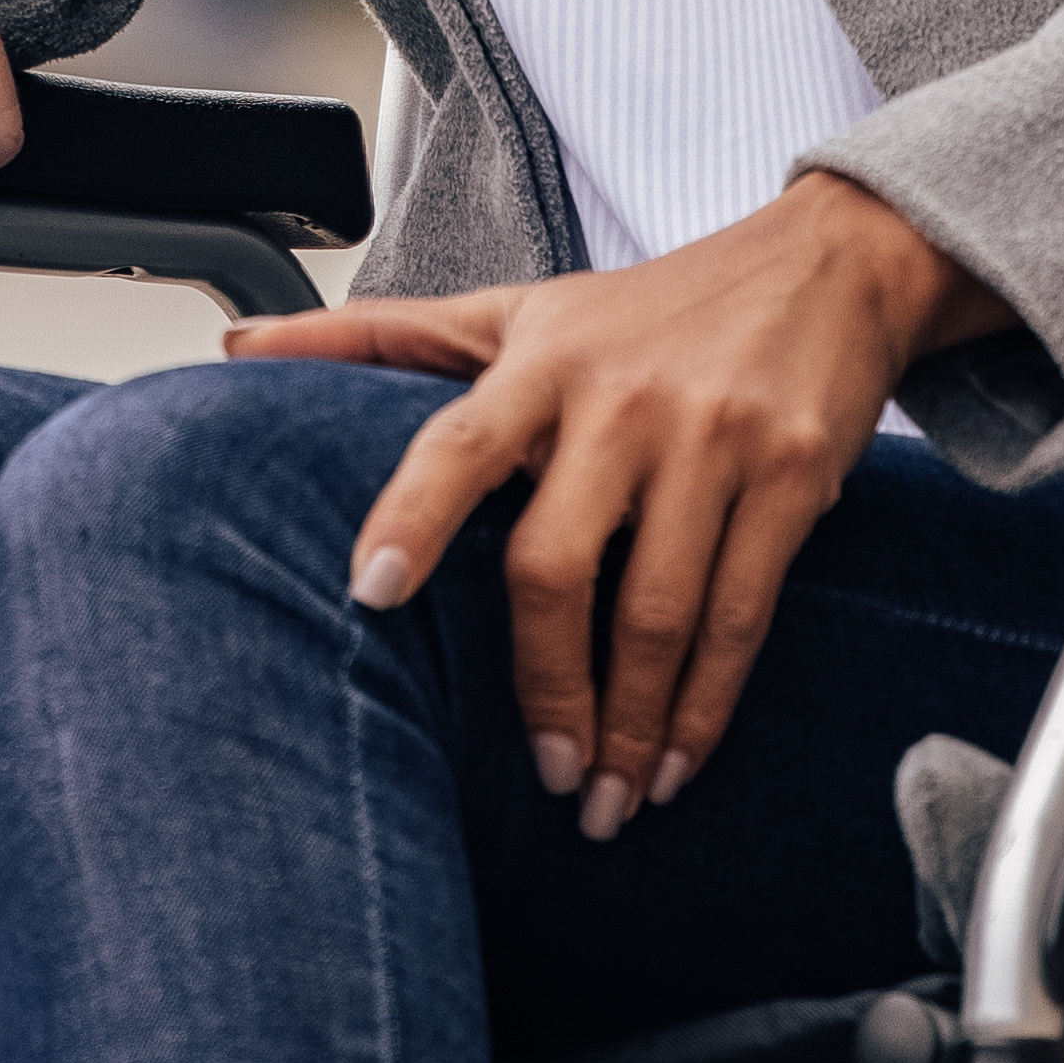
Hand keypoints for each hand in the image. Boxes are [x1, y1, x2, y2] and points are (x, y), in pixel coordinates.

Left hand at [232, 173, 991, 836]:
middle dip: (546, 688)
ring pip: (656, 610)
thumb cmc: (650, 308)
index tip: (371, 593)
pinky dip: (704, 705)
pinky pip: (740, 614)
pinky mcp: (791, 476)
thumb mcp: (518, 308)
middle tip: (545, 776)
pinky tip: (674, 760)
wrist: (827, 264)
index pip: (458, 443)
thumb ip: (384, 337)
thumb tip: (237, 345)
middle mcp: (620, 400)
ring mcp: (711, 439)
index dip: (411, 514)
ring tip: (606, 798)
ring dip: (629, 724)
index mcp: (541, 362)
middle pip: (556, 563)